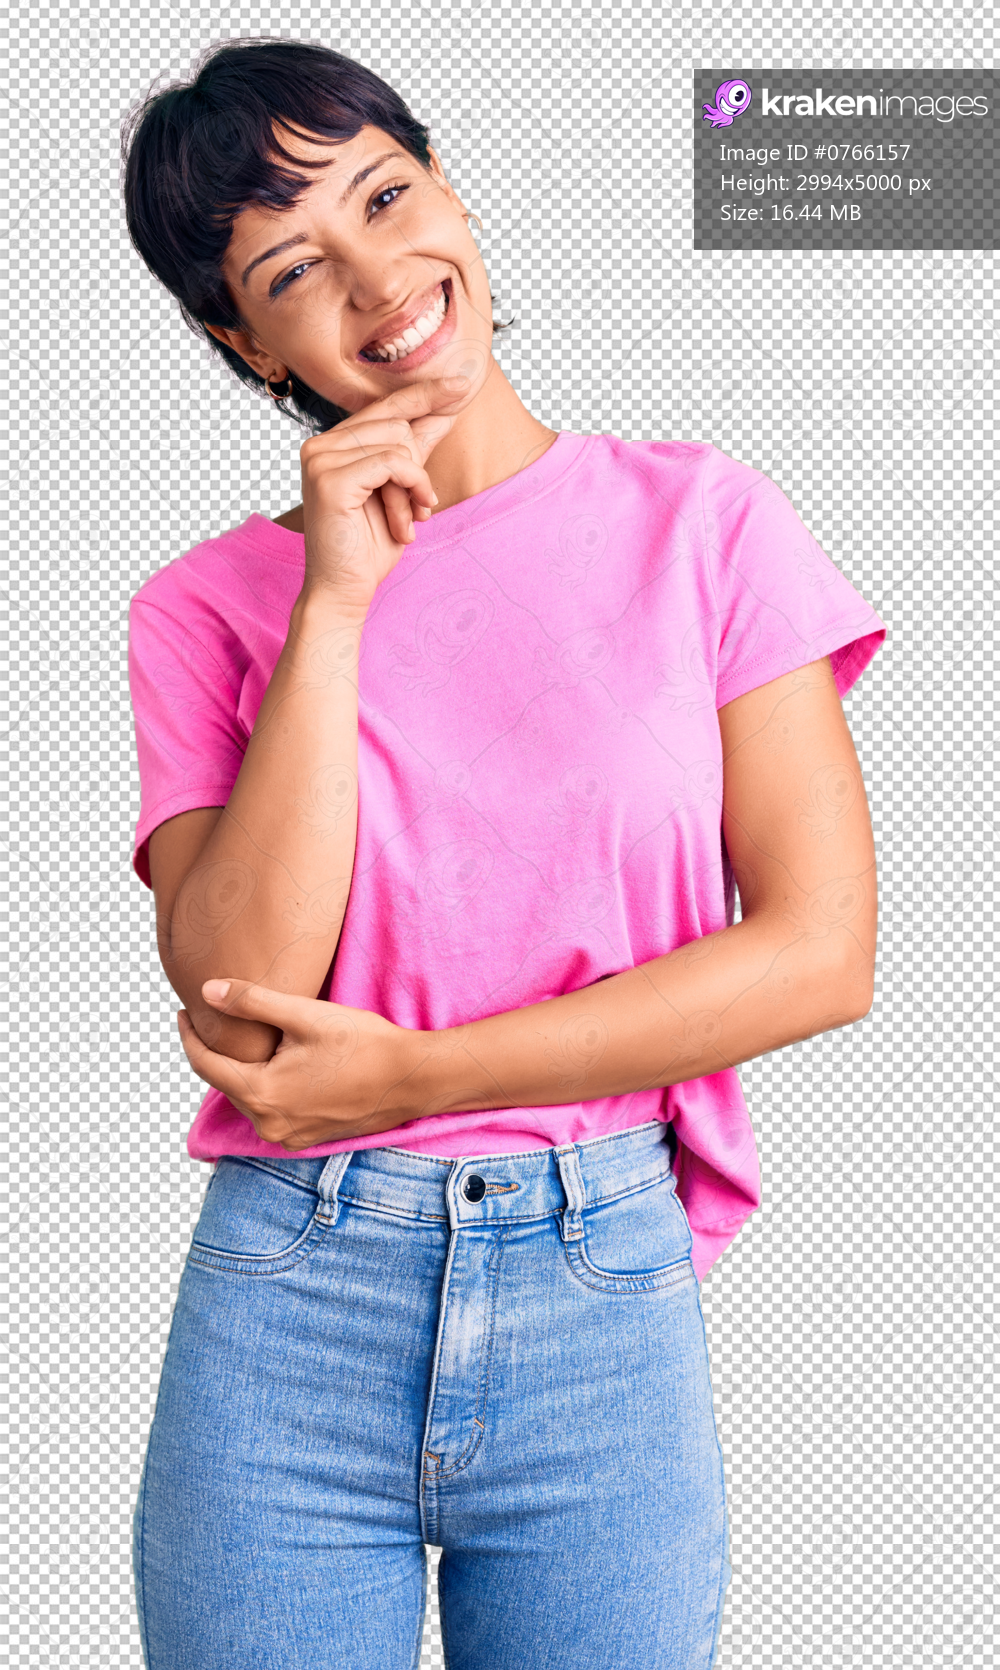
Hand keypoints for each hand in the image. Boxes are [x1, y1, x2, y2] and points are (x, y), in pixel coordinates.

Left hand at [176, 979, 422, 1151]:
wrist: (412, 1078)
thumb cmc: (364, 1044)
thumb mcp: (306, 1015)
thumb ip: (252, 1002)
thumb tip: (207, 991)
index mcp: (263, 1094)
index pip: (206, 1065)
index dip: (190, 1035)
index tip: (186, 1011)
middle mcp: (270, 1124)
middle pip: (226, 1083)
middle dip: (217, 1052)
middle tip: (213, 1019)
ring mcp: (289, 1136)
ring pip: (249, 1098)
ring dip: (243, 1071)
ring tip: (244, 1040)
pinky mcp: (306, 1138)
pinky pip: (271, 1112)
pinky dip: (266, 1088)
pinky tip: (277, 1065)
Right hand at [298, 375, 471, 613]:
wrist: (344, 591)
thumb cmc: (368, 547)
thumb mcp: (400, 492)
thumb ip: (414, 452)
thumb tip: (443, 410)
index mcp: (333, 444)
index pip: (386, 406)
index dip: (426, 394)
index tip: (464, 381)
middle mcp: (320, 445)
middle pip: (396, 423)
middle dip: (418, 468)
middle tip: (420, 509)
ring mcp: (320, 458)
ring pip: (397, 443)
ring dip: (414, 488)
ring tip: (408, 522)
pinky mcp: (329, 478)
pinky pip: (392, 462)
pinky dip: (411, 488)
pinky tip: (409, 520)